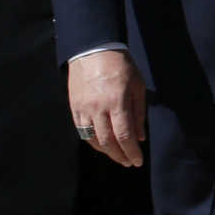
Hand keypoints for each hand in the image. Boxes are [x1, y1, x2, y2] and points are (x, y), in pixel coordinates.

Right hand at [66, 50, 145, 166]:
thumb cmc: (121, 66)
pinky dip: (93, 142)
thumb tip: (140, 137)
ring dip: (106, 152)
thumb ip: (138, 113)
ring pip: (93, 140)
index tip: (138, 161)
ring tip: (118, 157)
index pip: (124, 135)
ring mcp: (84, 110)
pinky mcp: (74, 109)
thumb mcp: (137, 85)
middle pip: (108, 142)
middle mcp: (98, 109)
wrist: (93, 51)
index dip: (131, 151)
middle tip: (128, 163)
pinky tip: (102, 146)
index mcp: (117, 102)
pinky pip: (82, 132)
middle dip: (120, 155)